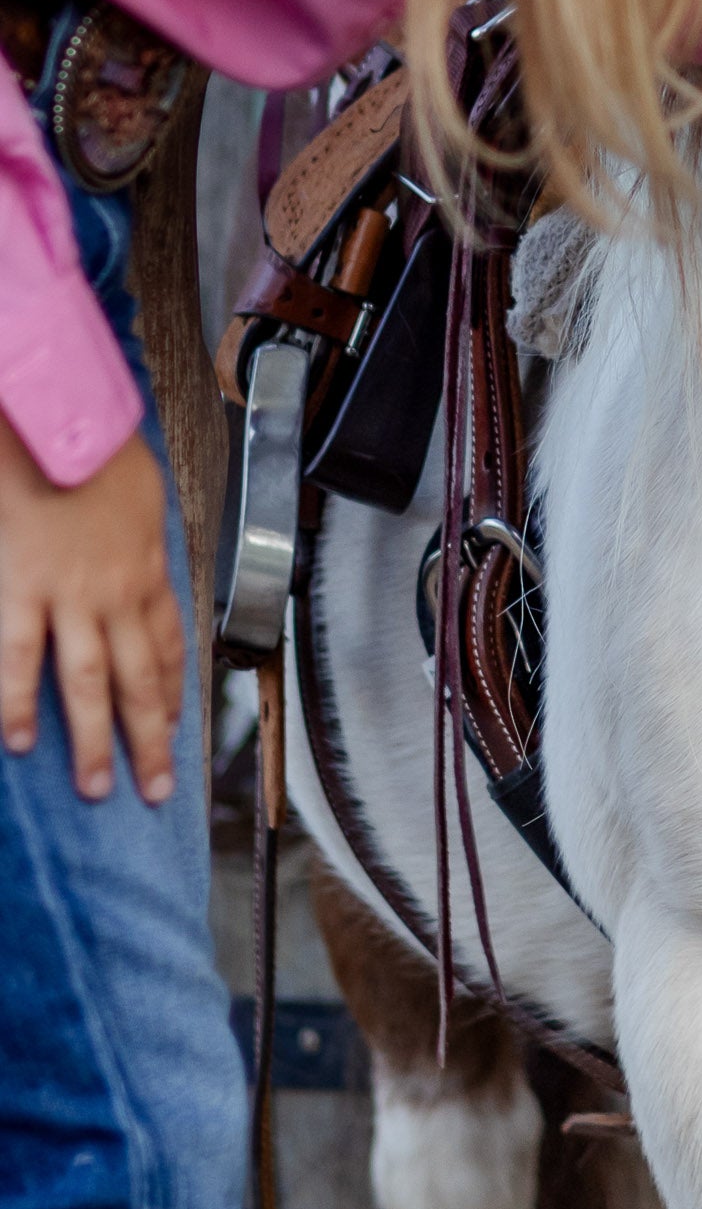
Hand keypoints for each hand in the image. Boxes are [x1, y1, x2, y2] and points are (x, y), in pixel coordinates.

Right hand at [0, 409, 182, 803]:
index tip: (175, 729)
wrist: (56, 416)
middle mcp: (119, 592)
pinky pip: (19, 658)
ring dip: (94, 741)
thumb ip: (134, 529)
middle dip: (150, 740)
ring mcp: (70, 595)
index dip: (173, 692)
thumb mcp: (138, 488)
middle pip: (141, 680)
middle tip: (155, 793)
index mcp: (149, 567)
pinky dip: (18, 703)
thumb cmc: (91, 441)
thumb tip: (134, 542)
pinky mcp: (20, 587)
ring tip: (98, 788)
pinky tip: (21, 742)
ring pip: (89, 684)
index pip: (169, 644)